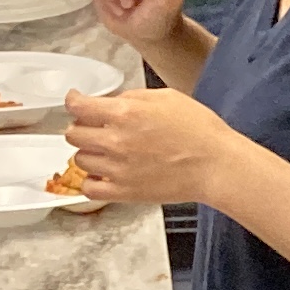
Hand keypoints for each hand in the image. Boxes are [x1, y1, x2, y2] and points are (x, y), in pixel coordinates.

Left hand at [60, 81, 238, 208]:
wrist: (216, 165)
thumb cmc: (199, 129)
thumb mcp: (167, 97)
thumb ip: (133, 97)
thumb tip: (112, 103)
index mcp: (125, 113)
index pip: (78, 106)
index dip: (73, 101)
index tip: (75, 101)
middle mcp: (115, 140)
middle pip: (72, 134)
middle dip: (82, 127)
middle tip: (94, 128)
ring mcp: (117, 169)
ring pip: (79, 160)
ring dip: (89, 153)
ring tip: (106, 152)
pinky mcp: (124, 192)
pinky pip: (89, 188)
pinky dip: (91, 181)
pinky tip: (103, 175)